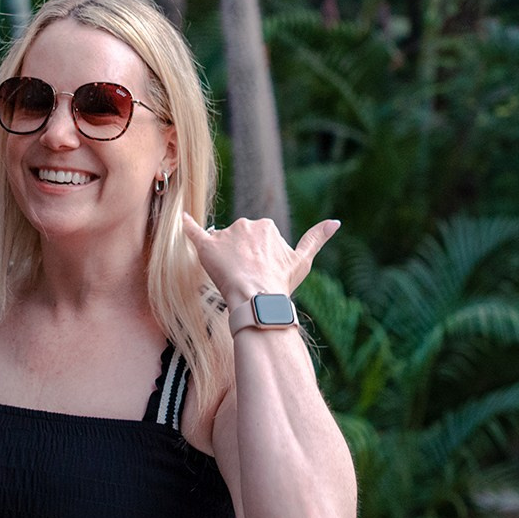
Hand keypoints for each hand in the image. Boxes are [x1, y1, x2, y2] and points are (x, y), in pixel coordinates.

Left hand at [181, 213, 339, 309]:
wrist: (258, 299)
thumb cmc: (280, 284)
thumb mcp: (302, 261)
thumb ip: (316, 238)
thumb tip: (336, 222)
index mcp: (267, 226)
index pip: (258, 239)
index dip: (258, 258)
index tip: (260, 273)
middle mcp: (246, 224)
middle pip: (238, 239)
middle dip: (240, 256)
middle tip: (245, 278)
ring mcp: (225, 234)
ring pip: (221, 242)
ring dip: (223, 256)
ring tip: (230, 278)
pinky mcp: (206, 245)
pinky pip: (193, 231)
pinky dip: (186, 225)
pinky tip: (182, 218)